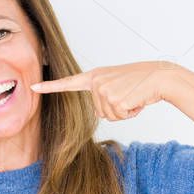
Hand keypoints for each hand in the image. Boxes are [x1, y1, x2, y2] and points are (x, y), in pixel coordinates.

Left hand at [31, 61, 179, 120]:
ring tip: (133, 95)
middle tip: (128, 94)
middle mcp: (96, 82)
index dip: (50, 86)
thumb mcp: (116, 82)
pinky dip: (131, 113)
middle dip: (116, 108)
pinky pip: (120, 117)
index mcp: (95, 76)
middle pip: (99, 111)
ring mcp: (104, 90)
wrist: (160, 76)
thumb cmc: (140, 81)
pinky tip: (137, 100)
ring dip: (124, 111)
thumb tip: (99, 110)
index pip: (68, 82)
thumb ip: (102, 92)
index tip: (33, 87)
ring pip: (109, 116)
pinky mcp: (115, 100)